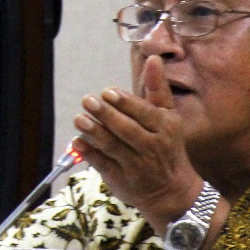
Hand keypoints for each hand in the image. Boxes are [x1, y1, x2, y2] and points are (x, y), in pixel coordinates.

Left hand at [72, 55, 201, 229]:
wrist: (172, 190)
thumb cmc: (166, 145)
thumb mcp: (167, 116)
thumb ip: (157, 88)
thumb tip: (153, 58)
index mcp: (165, 128)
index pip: (144, 113)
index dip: (125, 102)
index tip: (107, 92)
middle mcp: (152, 147)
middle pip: (127, 129)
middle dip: (106, 115)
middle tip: (88, 100)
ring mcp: (137, 166)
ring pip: (114, 147)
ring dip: (95, 132)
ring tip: (79, 119)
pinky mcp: (122, 180)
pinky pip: (104, 165)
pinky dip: (90, 153)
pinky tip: (77, 141)